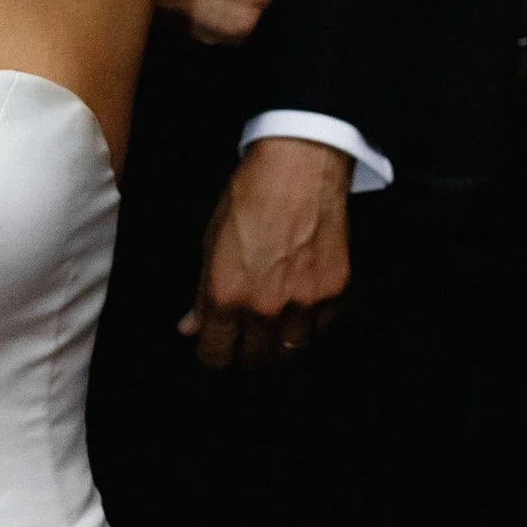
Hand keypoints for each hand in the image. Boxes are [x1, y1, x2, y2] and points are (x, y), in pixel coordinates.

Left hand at [182, 135, 350, 368]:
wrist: (301, 165)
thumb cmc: (251, 194)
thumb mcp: (211, 241)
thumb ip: (201, 292)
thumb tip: (191, 326)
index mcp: (226, 296)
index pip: (216, 356)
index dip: (213, 352)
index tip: (216, 345)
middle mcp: (266, 308)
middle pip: (256, 361)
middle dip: (247, 350)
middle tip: (246, 331)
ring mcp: (304, 304)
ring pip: (292, 350)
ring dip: (281, 340)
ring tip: (276, 316)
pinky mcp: (336, 293)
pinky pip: (323, 328)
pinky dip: (313, 321)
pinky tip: (303, 300)